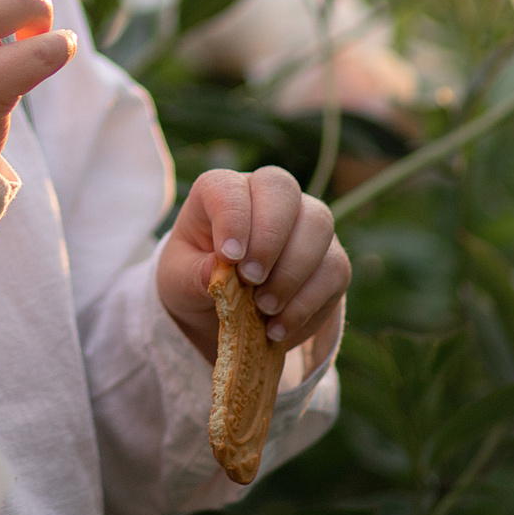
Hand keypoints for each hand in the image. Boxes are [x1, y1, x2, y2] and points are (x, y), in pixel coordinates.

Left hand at [157, 166, 349, 364]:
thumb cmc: (194, 278)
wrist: (220, 309)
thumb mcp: (178, 280)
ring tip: (264, 308)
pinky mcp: (330, 258)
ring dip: (291, 271)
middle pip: (283, 190)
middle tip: (250, 280)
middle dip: (269, 238)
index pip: (230, 187)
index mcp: (221, 191)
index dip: (233, 218)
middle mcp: (267, 196)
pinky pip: (335, 269)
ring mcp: (305, 222)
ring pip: (318, 224)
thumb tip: (215, 272)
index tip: (229, 257)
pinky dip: (307, 303)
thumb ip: (193, 274)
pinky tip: (278, 327)